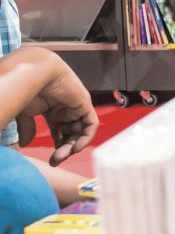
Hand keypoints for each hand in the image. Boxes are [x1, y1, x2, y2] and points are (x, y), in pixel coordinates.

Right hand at [16, 52, 97, 166]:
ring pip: (80, 132)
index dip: (57, 147)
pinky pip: (91, 124)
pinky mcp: (85, 104)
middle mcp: (66, 109)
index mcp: (52, 111)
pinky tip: (75, 147)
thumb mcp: (25, 113)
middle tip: (55, 161)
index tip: (51, 160)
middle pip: (71, 134)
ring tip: (62, 155)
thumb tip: (26, 144)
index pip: (59, 132)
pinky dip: (86, 137)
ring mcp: (76, 107)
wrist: (36, 73)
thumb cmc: (27, 89)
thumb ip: (28, 128)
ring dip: (72, 146)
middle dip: (64, 150)